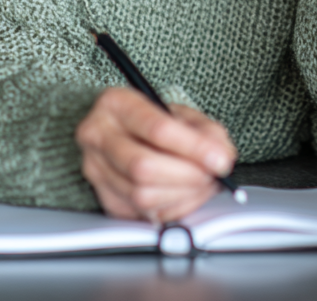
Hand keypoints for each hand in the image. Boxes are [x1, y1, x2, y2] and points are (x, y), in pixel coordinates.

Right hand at [76, 87, 236, 222]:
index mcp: (116, 103)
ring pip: (140, 195)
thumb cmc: (153, 119)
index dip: (194, 148)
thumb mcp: (180, 112)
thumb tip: (221, 157)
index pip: (157, 129)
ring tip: (202, 185)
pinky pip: (139, 213)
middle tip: (213, 176)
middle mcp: (98, 134)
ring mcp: (95, 168)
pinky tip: (185, 196)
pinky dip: (170, 209)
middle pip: (143, 167)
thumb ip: (204, 131)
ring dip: (182, 196)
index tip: (220, 160)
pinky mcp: (102, 195)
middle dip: (187, 176)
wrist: (124, 131)